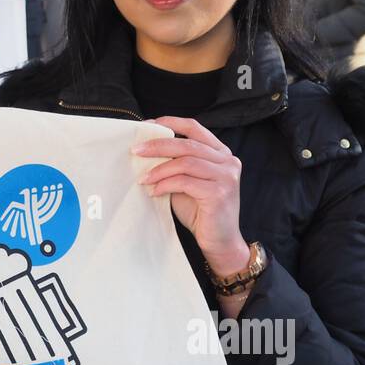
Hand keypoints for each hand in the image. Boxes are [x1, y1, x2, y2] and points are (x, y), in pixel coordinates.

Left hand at [133, 116, 248, 276]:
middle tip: (136, 150)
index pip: (194, 127)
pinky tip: (155, 192)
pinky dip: (166, 184)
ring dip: (159, 169)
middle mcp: (228, 160)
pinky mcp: (220, 192)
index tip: (146, 126)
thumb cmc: (200, 211)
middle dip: (157, 145)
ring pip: (186, 162)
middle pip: (187, 143)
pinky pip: (185, 181)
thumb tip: (144, 150)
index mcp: (220, 153)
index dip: (169, 122)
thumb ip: (174, 164)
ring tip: (143, 179)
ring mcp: (226, 176)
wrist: (218, 241)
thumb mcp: (185, 181)